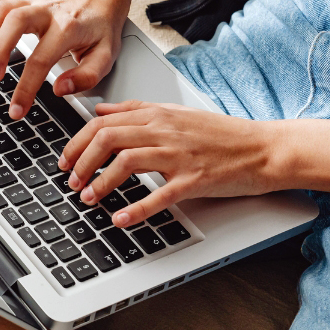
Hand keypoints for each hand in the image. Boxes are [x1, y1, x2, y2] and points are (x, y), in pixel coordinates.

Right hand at [0, 0, 130, 119]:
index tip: (16, 109)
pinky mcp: (20, 0)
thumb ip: (86, 77)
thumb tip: (60, 89)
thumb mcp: (106, 56)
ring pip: (0, 10)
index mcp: (69, 28)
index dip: (26, 87)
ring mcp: (31, 2)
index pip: (41, 59)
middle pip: (13, 22)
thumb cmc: (100, 28)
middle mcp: (47, 11)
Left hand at [58, 101, 278, 227]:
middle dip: (81, 161)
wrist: (263, 148)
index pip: (104, 122)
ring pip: (127, 161)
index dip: (77, 141)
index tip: (66, 159)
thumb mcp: (176, 113)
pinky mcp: (195, 180)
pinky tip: (120, 218)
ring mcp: (180, 154)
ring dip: (100, 182)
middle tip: (70, 181)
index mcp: (158, 114)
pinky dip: (135, 208)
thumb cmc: (223, 135)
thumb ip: (136, 110)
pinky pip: (159, 195)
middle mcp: (165, 130)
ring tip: (88, 198)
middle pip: (108, 138)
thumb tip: (101, 110)